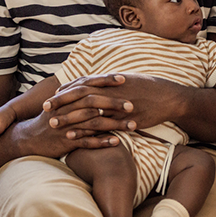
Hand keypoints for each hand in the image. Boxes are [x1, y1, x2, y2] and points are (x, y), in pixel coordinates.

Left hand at [43, 73, 189, 135]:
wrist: (171, 97)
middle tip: (45, 107)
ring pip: (87, 111)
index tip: (55, 93)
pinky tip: (72, 136)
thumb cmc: (152, 87)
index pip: (84, 82)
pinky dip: (84, 131)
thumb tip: (102, 81)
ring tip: (52, 123)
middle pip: (80, 95)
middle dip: (61, 101)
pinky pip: (99, 126)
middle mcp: (112, 91)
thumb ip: (114, 82)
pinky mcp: (122, 120)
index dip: (68, 88)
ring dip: (68, 117)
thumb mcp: (132, 79)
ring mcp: (117, 105)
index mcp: (112, 80)